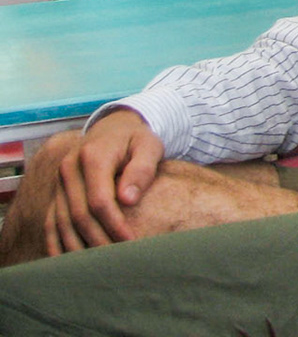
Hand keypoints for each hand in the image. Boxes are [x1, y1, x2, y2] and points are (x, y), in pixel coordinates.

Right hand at [46, 109, 164, 255]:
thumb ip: (141, 169)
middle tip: (115, 261)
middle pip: (79, 215)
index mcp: (92, 156)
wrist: (113, 129)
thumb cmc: (136, 140)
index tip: (130, 241)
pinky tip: (66, 261)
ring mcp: (59, 183)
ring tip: (96, 267)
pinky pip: (51, 223)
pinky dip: (57, 243)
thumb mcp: (148, 146)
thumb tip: (128, 199)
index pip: (99, 200)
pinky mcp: (56, 193)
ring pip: (62, 223)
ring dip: (77, 248)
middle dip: (97, 241)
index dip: (114, 224)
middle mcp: (69, 170)